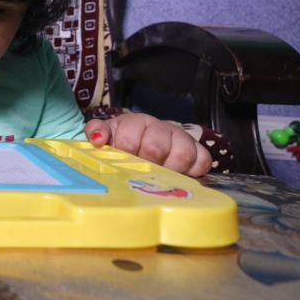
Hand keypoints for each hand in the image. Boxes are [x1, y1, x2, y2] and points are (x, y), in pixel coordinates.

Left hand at [86, 114, 211, 176]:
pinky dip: (193, 171)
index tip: (125, 162)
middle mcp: (160, 127)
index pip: (130, 138)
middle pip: (156, 146)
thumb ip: (96, 131)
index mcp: (135, 123)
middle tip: (143, 171)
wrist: (145, 144)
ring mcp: (180, 138)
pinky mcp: (197, 150)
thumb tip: (98, 138)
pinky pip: (203, 160)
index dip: (126, 153)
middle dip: (147, 163)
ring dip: (170, 169)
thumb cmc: (122, 142)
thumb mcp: (106, 135)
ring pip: (183, 153)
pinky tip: (181, 175)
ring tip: (161, 176)